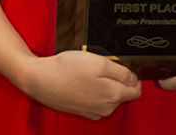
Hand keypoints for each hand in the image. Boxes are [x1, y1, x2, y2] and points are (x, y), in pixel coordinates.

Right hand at [18, 50, 141, 119]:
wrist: (40, 80)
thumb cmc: (67, 69)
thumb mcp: (100, 63)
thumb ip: (122, 72)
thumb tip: (134, 80)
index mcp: (112, 96)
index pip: (136, 91)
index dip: (133, 77)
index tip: (123, 68)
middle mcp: (104, 108)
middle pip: (122, 94)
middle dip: (117, 80)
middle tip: (101, 67)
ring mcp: (92, 112)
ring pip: (109, 97)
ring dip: (104, 85)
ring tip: (89, 73)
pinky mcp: (82, 111)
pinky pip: (97, 100)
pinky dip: (93, 91)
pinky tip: (82, 81)